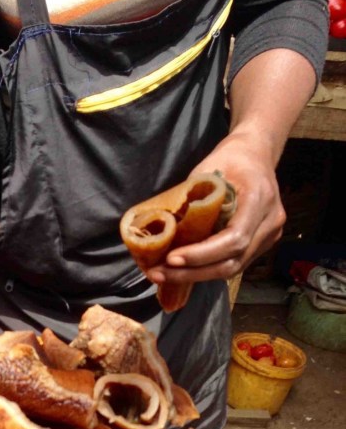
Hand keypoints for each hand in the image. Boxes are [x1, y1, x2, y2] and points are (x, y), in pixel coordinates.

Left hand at [145, 129, 284, 287]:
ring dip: (196, 275)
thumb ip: (190, 200)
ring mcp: (270, 235)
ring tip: (164, 275)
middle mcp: (270, 222)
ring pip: (233, 268)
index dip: (201, 254)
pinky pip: (234, 263)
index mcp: (260, 199)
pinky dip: (207, 269)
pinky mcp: (262, 243)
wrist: (256, 153)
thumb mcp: (207, 170)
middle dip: (192, 272)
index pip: (234, 239)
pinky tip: (183, 269)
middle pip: (233, 261)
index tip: (171, 259)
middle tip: (158, 274)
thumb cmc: (230, 158)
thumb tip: (161, 231)